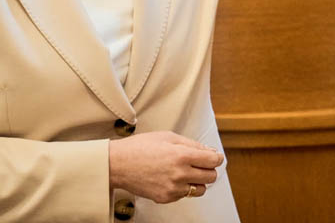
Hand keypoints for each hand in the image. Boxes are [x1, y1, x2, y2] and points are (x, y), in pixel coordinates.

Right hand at [109, 131, 224, 202]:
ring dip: (198, 181)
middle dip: (209, 169)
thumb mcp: (168, 137)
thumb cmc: (140, 147)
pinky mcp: (165, 198)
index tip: (215, 156)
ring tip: (187, 172)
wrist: (118, 164)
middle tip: (201, 164)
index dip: (217, 157)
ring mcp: (173, 188)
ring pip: (200, 190)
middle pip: (210, 176)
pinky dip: (183, 188)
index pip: (213, 160)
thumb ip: (192, 144)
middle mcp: (180, 174)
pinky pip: (184, 195)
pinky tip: (172, 178)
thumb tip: (209, 150)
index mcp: (182, 155)